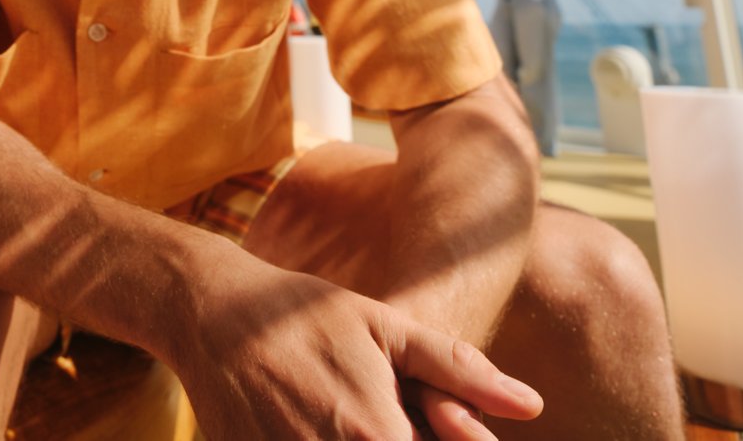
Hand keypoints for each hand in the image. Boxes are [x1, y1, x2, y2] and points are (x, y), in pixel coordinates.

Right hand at [171, 257, 541, 439]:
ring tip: (354, 416)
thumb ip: (460, 370)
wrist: (210, 314)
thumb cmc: (306, 314)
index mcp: (379, 435)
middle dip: (414, 440)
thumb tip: (532, 405)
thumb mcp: (385, 326)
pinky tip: (319, 422)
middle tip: (399, 418)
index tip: (446, 429)